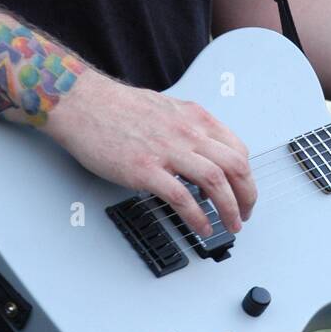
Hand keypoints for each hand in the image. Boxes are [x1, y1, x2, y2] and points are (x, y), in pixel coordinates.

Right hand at [45, 73, 255, 238]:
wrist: (83, 103)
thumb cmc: (118, 107)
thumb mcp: (166, 108)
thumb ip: (188, 129)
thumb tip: (204, 153)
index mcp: (194, 118)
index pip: (237, 149)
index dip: (247, 176)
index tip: (245, 191)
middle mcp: (187, 132)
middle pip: (235, 166)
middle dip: (247, 196)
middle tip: (245, 214)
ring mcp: (166, 151)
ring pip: (215, 181)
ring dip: (229, 209)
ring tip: (230, 226)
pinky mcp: (144, 169)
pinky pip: (181, 197)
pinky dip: (197, 217)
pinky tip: (201, 227)